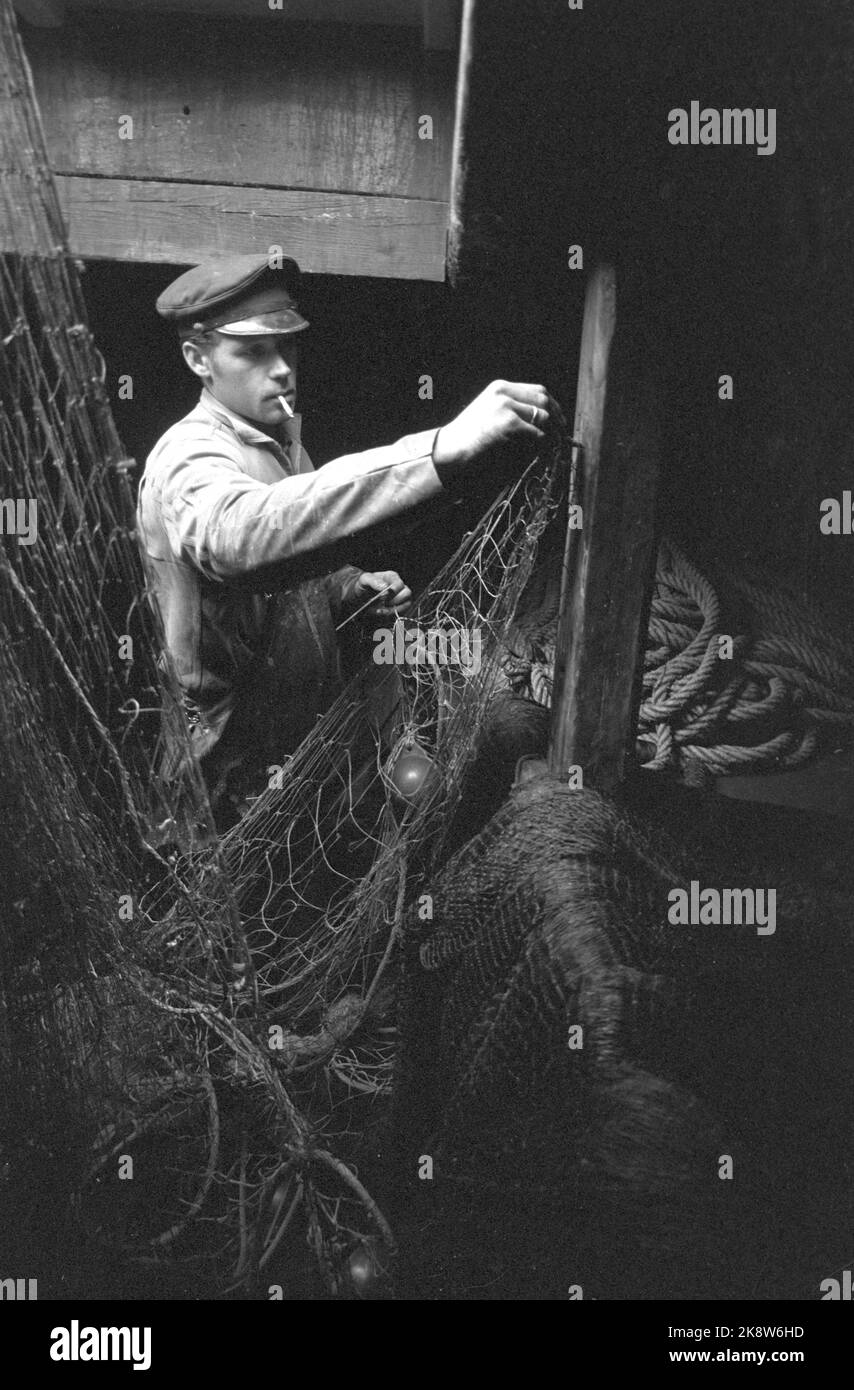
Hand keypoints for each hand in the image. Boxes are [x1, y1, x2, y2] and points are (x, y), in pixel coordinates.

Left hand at [352, 570, 412, 617]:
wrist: (360, 595)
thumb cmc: (364, 584)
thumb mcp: (365, 579)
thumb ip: (374, 581)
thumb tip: (384, 587)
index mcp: (392, 577)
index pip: (399, 584)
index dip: (393, 590)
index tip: (384, 595)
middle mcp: (398, 587)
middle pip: (407, 593)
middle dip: (395, 600)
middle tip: (384, 602)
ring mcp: (400, 597)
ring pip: (406, 604)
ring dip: (393, 608)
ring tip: (380, 609)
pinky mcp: (397, 607)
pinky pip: (400, 612)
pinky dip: (390, 613)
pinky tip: (380, 611)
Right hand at [432, 380, 566, 472]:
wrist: (449, 450)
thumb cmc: (468, 438)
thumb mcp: (489, 414)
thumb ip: (513, 410)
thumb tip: (543, 420)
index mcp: (500, 388)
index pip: (537, 390)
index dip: (552, 405)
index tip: (558, 418)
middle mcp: (504, 393)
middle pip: (543, 399)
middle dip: (557, 416)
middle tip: (562, 433)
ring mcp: (506, 407)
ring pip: (542, 415)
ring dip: (551, 431)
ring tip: (551, 443)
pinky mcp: (508, 424)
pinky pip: (536, 433)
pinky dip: (541, 442)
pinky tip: (538, 450)